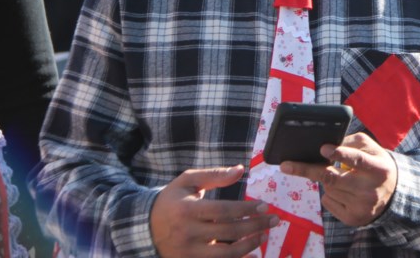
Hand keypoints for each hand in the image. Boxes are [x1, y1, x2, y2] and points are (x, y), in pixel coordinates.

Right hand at [150, 165, 276, 257]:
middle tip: (274, 220)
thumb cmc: (172, 200)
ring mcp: (187, 252)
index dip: (246, 210)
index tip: (265, 206)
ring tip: (264, 236)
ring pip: (225, 254)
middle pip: (228, 233)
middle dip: (255, 226)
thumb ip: (214, 175)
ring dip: (249, 246)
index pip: (223, 211)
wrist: (145, 227)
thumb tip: (241, 170)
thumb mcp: (187, 181)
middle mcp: (187, 233)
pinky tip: (253, 256)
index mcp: (187, 210)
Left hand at [280, 132, 396, 226]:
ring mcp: (361, 207)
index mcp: (378, 169)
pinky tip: (343, 191)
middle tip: (287, 165)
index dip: (340, 154)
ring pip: (329, 189)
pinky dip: (329, 194)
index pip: (358, 160)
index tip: (323, 149)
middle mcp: (370, 190)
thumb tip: (326, 145)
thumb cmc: (377, 165)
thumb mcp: (373, 149)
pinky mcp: (353, 219)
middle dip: (309, 169)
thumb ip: (351, 142)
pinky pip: (328, 202)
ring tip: (341, 177)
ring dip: (327, 180)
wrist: (393, 194)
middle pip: (333, 178)